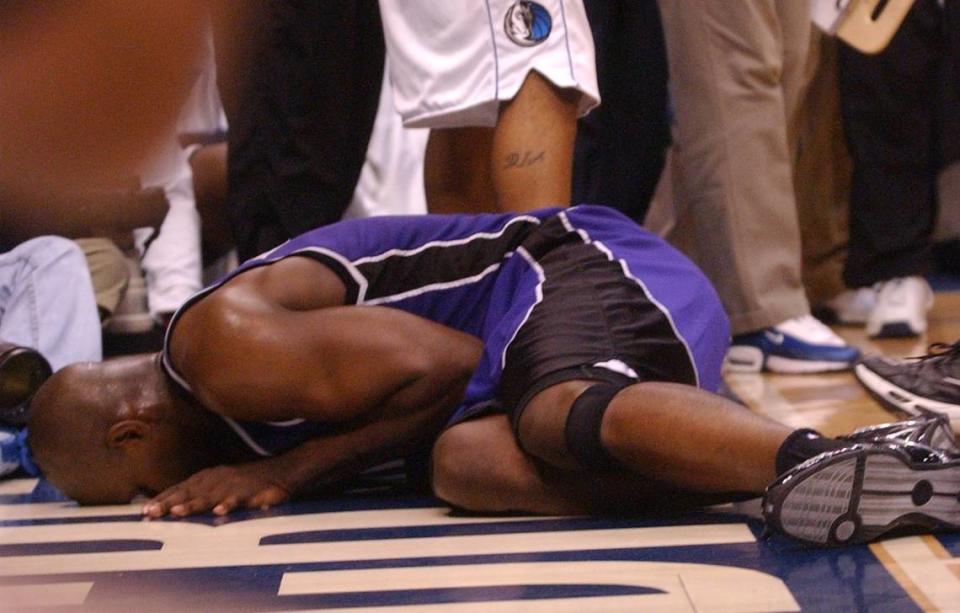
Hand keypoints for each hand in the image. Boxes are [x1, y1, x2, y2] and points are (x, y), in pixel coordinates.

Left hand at [141, 463, 289, 518]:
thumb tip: (174, 505)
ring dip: (193, 503)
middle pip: (189, 491)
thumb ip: (201, 494)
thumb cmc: (248, 482)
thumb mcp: (221, 485)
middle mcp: (217, 479)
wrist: (281, 471)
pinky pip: (238, 499)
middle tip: (151, 513)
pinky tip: (219, 512)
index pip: (180, 488)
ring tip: (177, 512)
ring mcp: (233, 485)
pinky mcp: (251, 492)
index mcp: (208, 477)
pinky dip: (228, 505)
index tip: (143, 511)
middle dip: (169, 502)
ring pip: (210, 496)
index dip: (162, 499)